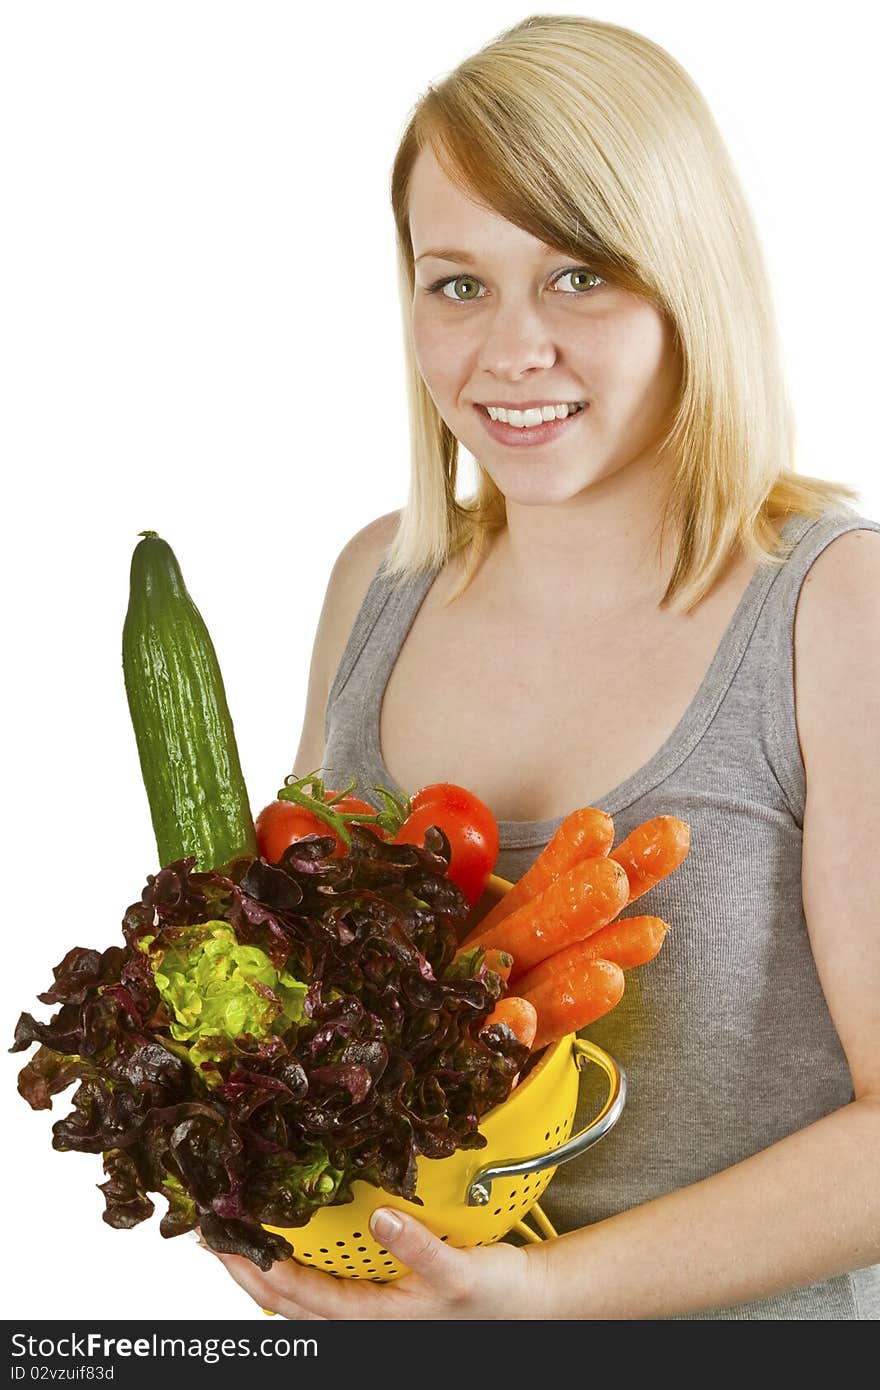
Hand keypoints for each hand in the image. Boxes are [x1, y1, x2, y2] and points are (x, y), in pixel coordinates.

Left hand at [200, 1207, 548, 1319]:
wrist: (520, 1307)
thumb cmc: (490, 1294)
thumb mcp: (459, 1270)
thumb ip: (418, 1247)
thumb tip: (379, 1218)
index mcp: (373, 1318)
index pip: (296, 1296)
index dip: (255, 1267)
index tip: (224, 1238)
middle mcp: (361, 1321)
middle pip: (281, 1300)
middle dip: (241, 1267)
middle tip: (209, 1231)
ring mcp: (364, 1312)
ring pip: (293, 1298)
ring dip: (258, 1269)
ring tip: (231, 1237)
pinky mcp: (372, 1299)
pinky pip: (315, 1289)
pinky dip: (287, 1268)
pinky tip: (280, 1245)